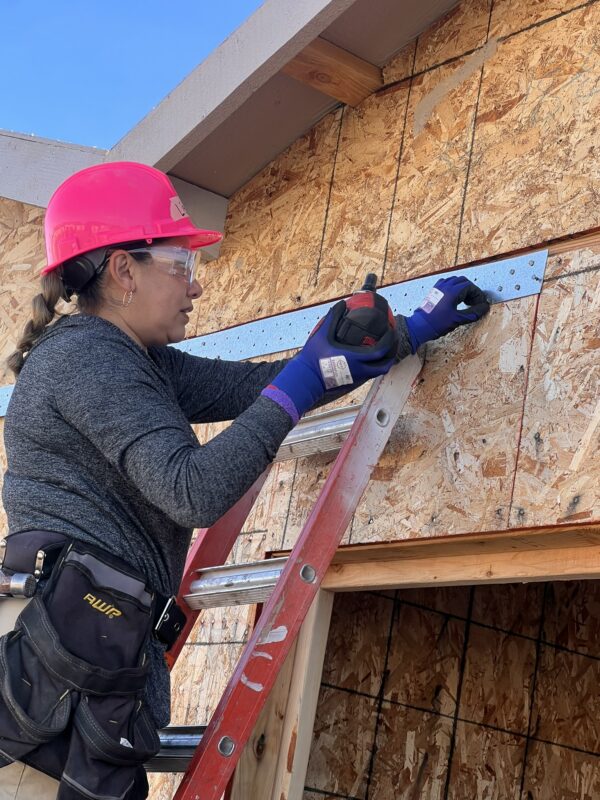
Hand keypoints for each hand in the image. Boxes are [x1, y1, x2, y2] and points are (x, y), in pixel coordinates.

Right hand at [262, 300, 397, 422]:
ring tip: (383, 350)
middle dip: (392, 353)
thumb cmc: (313, 358)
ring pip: (378, 372)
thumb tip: (342, 303)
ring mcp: (357, 378)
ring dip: (384, 361)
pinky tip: (369, 358)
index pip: (381, 351)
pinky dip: (374, 366)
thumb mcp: (322, 335)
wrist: (306, 380)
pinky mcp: (352, 383)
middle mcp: (359, 370)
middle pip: (385, 365)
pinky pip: (370, 375)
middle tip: (392, 342)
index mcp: (355, 358)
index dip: (389, 340)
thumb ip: (333, 317)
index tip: (391, 330)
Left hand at [404, 276, 489, 352]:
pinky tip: (454, 298)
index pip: (470, 286)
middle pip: (463, 281)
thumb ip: (473, 313)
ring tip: (466, 301)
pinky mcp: (433, 291)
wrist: (419, 326)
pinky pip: (446, 284)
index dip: (478, 295)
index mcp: (452, 291)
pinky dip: (453, 288)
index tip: (480, 304)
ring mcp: (438, 288)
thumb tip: (484, 308)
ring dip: (463, 288)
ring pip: (455, 281)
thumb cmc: (436, 323)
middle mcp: (445, 286)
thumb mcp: (458, 319)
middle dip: (471, 290)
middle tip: (474, 302)